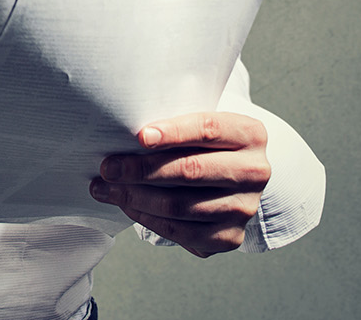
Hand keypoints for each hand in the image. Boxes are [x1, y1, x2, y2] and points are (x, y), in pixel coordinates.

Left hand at [90, 112, 269, 256]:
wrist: (230, 175)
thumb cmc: (203, 143)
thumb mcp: (199, 123)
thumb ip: (174, 124)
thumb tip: (123, 133)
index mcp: (250, 134)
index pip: (208, 129)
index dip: (173, 132)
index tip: (139, 136)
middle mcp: (255, 172)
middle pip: (191, 170)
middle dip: (141, 169)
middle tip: (108, 167)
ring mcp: (244, 208)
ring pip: (180, 205)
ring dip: (135, 197)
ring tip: (105, 188)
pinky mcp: (230, 237)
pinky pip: (180, 232)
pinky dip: (147, 218)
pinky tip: (127, 205)